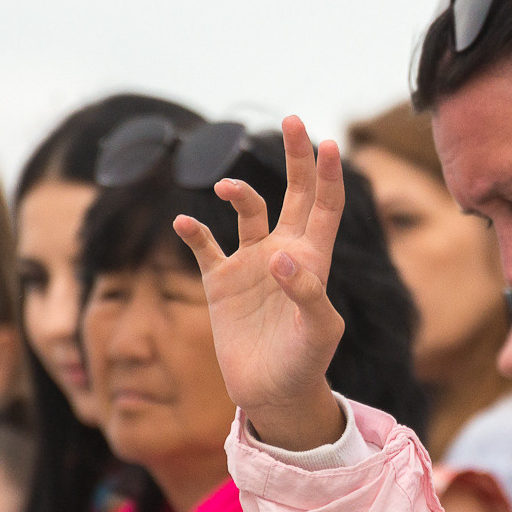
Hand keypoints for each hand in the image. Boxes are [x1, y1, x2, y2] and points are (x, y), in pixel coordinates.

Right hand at [173, 116, 347, 449]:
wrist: (273, 393)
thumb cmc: (307, 363)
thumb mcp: (319, 331)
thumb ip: (307, 292)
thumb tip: (282, 255)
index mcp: (315, 259)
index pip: (326, 205)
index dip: (328, 174)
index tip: (327, 142)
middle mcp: (284, 252)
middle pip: (293, 193)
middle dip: (295, 157)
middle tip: (293, 119)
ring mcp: (251, 264)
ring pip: (247, 212)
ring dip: (239, 193)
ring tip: (225, 188)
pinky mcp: (221, 282)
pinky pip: (204, 247)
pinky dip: (193, 231)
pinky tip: (184, 221)